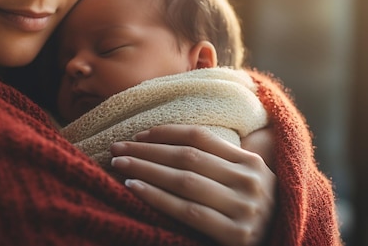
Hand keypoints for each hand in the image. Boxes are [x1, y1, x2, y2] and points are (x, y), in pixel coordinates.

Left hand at [110, 125, 275, 245]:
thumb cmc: (252, 215)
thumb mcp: (247, 183)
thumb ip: (220, 162)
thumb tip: (166, 142)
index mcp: (252, 162)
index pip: (200, 137)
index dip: (165, 133)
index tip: (137, 135)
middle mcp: (250, 181)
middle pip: (187, 156)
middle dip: (146, 149)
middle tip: (116, 147)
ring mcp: (245, 209)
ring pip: (183, 180)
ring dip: (145, 169)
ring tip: (119, 164)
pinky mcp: (236, 236)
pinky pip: (187, 211)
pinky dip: (156, 197)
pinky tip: (134, 187)